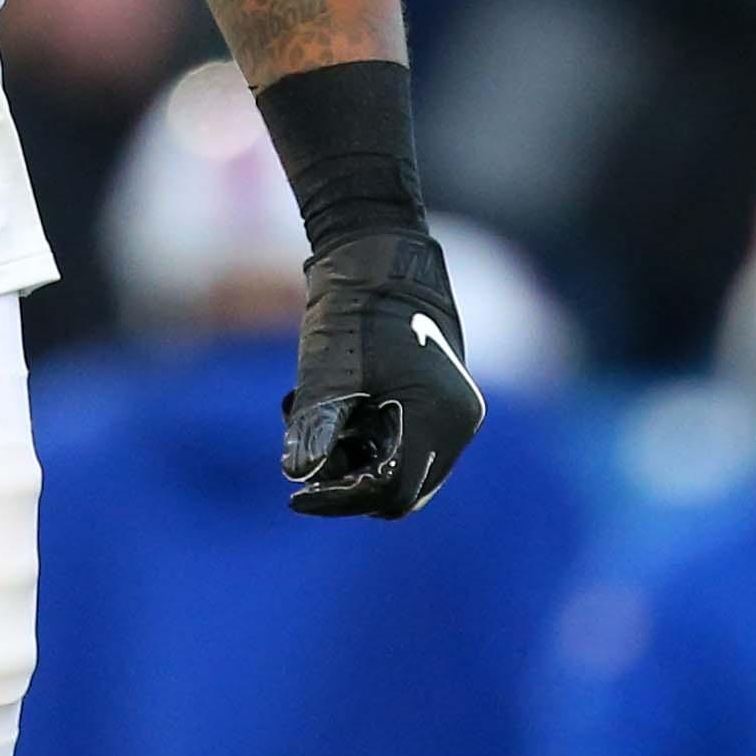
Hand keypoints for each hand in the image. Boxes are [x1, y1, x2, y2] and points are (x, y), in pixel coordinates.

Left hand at [280, 230, 485, 517]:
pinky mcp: (438, 402)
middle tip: (302, 456)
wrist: (379, 255)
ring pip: (399, 467)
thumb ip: (316, 429)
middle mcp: (458, 422)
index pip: (396, 492)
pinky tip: (333, 406)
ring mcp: (453, 412)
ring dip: (351, 458)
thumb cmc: (354, 308)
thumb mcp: (327, 372)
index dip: (344, 500)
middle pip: (402, 488)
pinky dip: (364, 438)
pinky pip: (402, 443)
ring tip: (307, 416)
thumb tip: (298, 477)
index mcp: (440, 416)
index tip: (297, 495)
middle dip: (347, 480)